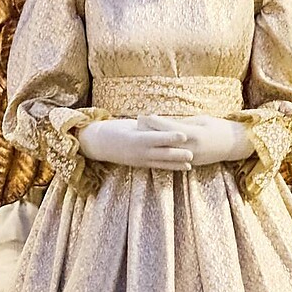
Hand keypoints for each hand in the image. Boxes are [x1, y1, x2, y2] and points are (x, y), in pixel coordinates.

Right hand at [78, 117, 193, 170]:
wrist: (98, 143)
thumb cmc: (114, 129)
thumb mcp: (130, 125)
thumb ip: (146, 127)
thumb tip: (161, 124)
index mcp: (136, 139)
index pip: (156, 138)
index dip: (170, 137)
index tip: (184, 135)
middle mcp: (139, 152)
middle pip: (161, 153)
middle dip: (177, 154)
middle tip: (192, 154)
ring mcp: (140, 160)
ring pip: (161, 162)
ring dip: (176, 164)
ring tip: (190, 165)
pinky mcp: (141, 164)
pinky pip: (158, 166)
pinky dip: (169, 166)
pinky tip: (180, 167)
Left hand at [140, 115, 253, 167]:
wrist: (235, 145)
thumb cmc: (219, 128)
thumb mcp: (201, 120)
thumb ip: (184, 123)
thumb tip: (166, 122)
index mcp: (193, 134)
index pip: (169, 128)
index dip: (155, 122)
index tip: (144, 116)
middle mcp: (191, 148)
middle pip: (165, 142)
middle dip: (150, 134)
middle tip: (137, 127)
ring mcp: (191, 158)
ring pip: (167, 153)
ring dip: (154, 146)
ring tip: (142, 139)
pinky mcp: (192, 163)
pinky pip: (174, 159)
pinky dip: (164, 154)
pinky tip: (154, 151)